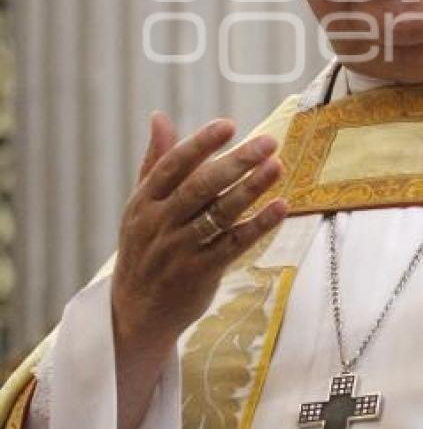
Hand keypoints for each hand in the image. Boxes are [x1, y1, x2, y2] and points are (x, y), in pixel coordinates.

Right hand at [111, 112, 286, 356]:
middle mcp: (160, 223)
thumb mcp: (141, 205)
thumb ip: (155, 161)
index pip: (173, 166)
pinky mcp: (201, 272)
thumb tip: (160, 116)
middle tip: (268, 142)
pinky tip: (280, 207)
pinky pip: (234, 245)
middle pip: (200, 187)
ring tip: (277, 166)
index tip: (228, 125)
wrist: (136, 312)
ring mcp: (181, 250)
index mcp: (144, 202)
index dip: (200, 144)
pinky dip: (258, 225)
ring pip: (220, 214)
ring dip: (251, 189)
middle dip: (236, 162)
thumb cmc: (145, 247)